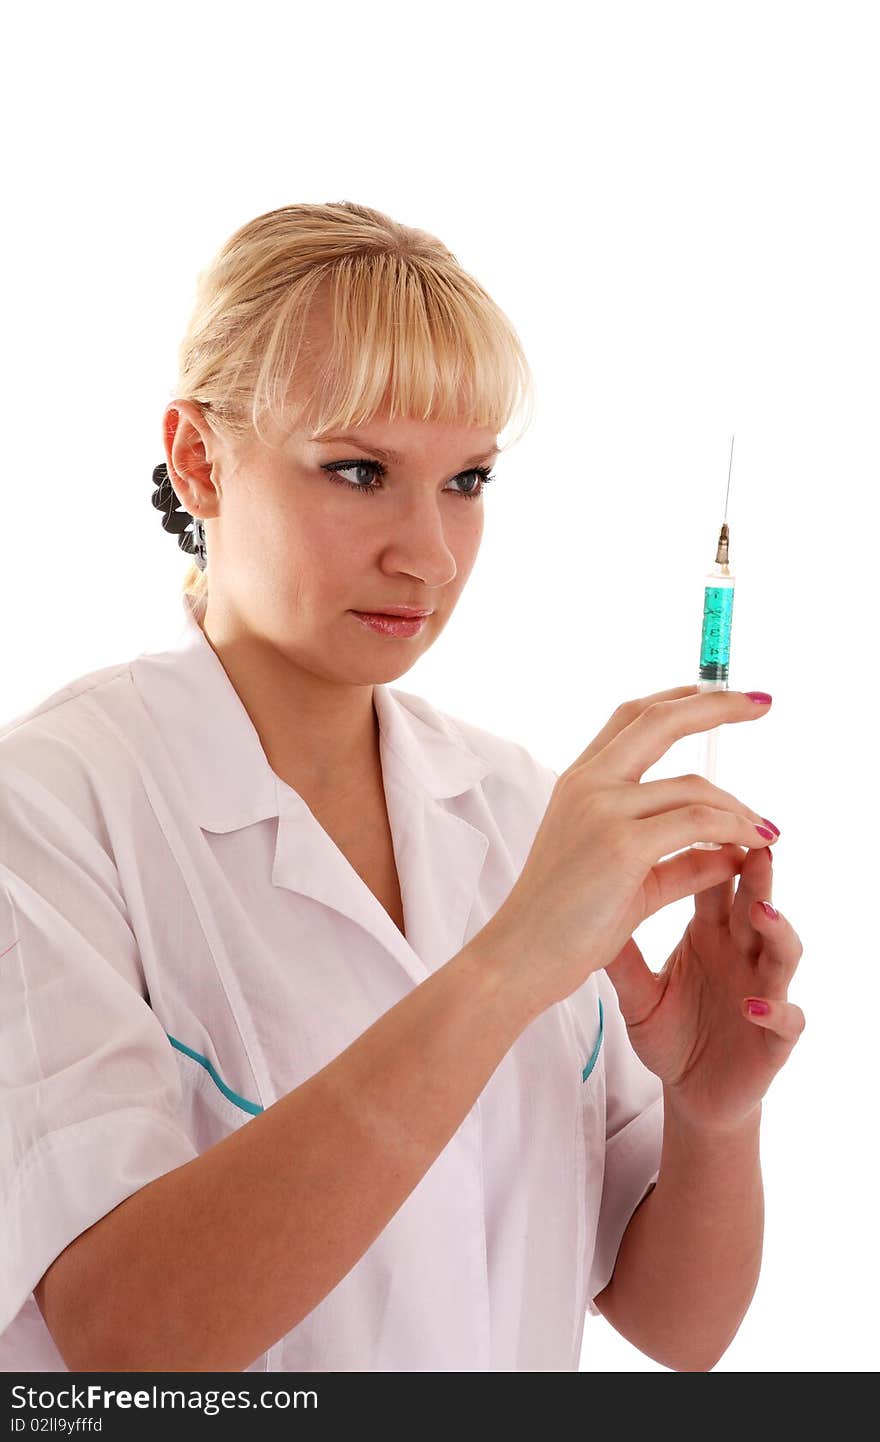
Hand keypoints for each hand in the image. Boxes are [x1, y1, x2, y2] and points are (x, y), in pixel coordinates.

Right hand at [487, 684, 779, 1017]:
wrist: (520, 958)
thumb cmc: (567, 923)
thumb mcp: (630, 880)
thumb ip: (680, 860)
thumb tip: (735, 850)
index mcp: (580, 782)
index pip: (633, 719)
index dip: (678, 698)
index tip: (718, 693)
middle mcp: (589, 784)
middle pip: (660, 720)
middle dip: (717, 704)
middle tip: (762, 701)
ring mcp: (603, 810)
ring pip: (695, 788)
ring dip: (740, 809)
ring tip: (767, 832)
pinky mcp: (622, 845)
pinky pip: (698, 824)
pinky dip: (734, 831)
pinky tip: (754, 846)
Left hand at [605, 842, 805, 1132]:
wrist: (689, 1090)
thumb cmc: (670, 1033)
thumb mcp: (635, 991)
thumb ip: (619, 952)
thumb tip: (586, 904)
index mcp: (709, 932)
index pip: (716, 879)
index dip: (714, 849)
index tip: (700, 816)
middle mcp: (740, 953)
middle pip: (755, 900)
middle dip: (757, 872)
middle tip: (754, 842)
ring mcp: (762, 990)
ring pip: (784, 950)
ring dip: (777, 929)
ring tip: (760, 912)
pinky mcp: (773, 1038)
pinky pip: (787, 1019)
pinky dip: (776, 1010)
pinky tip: (754, 1004)